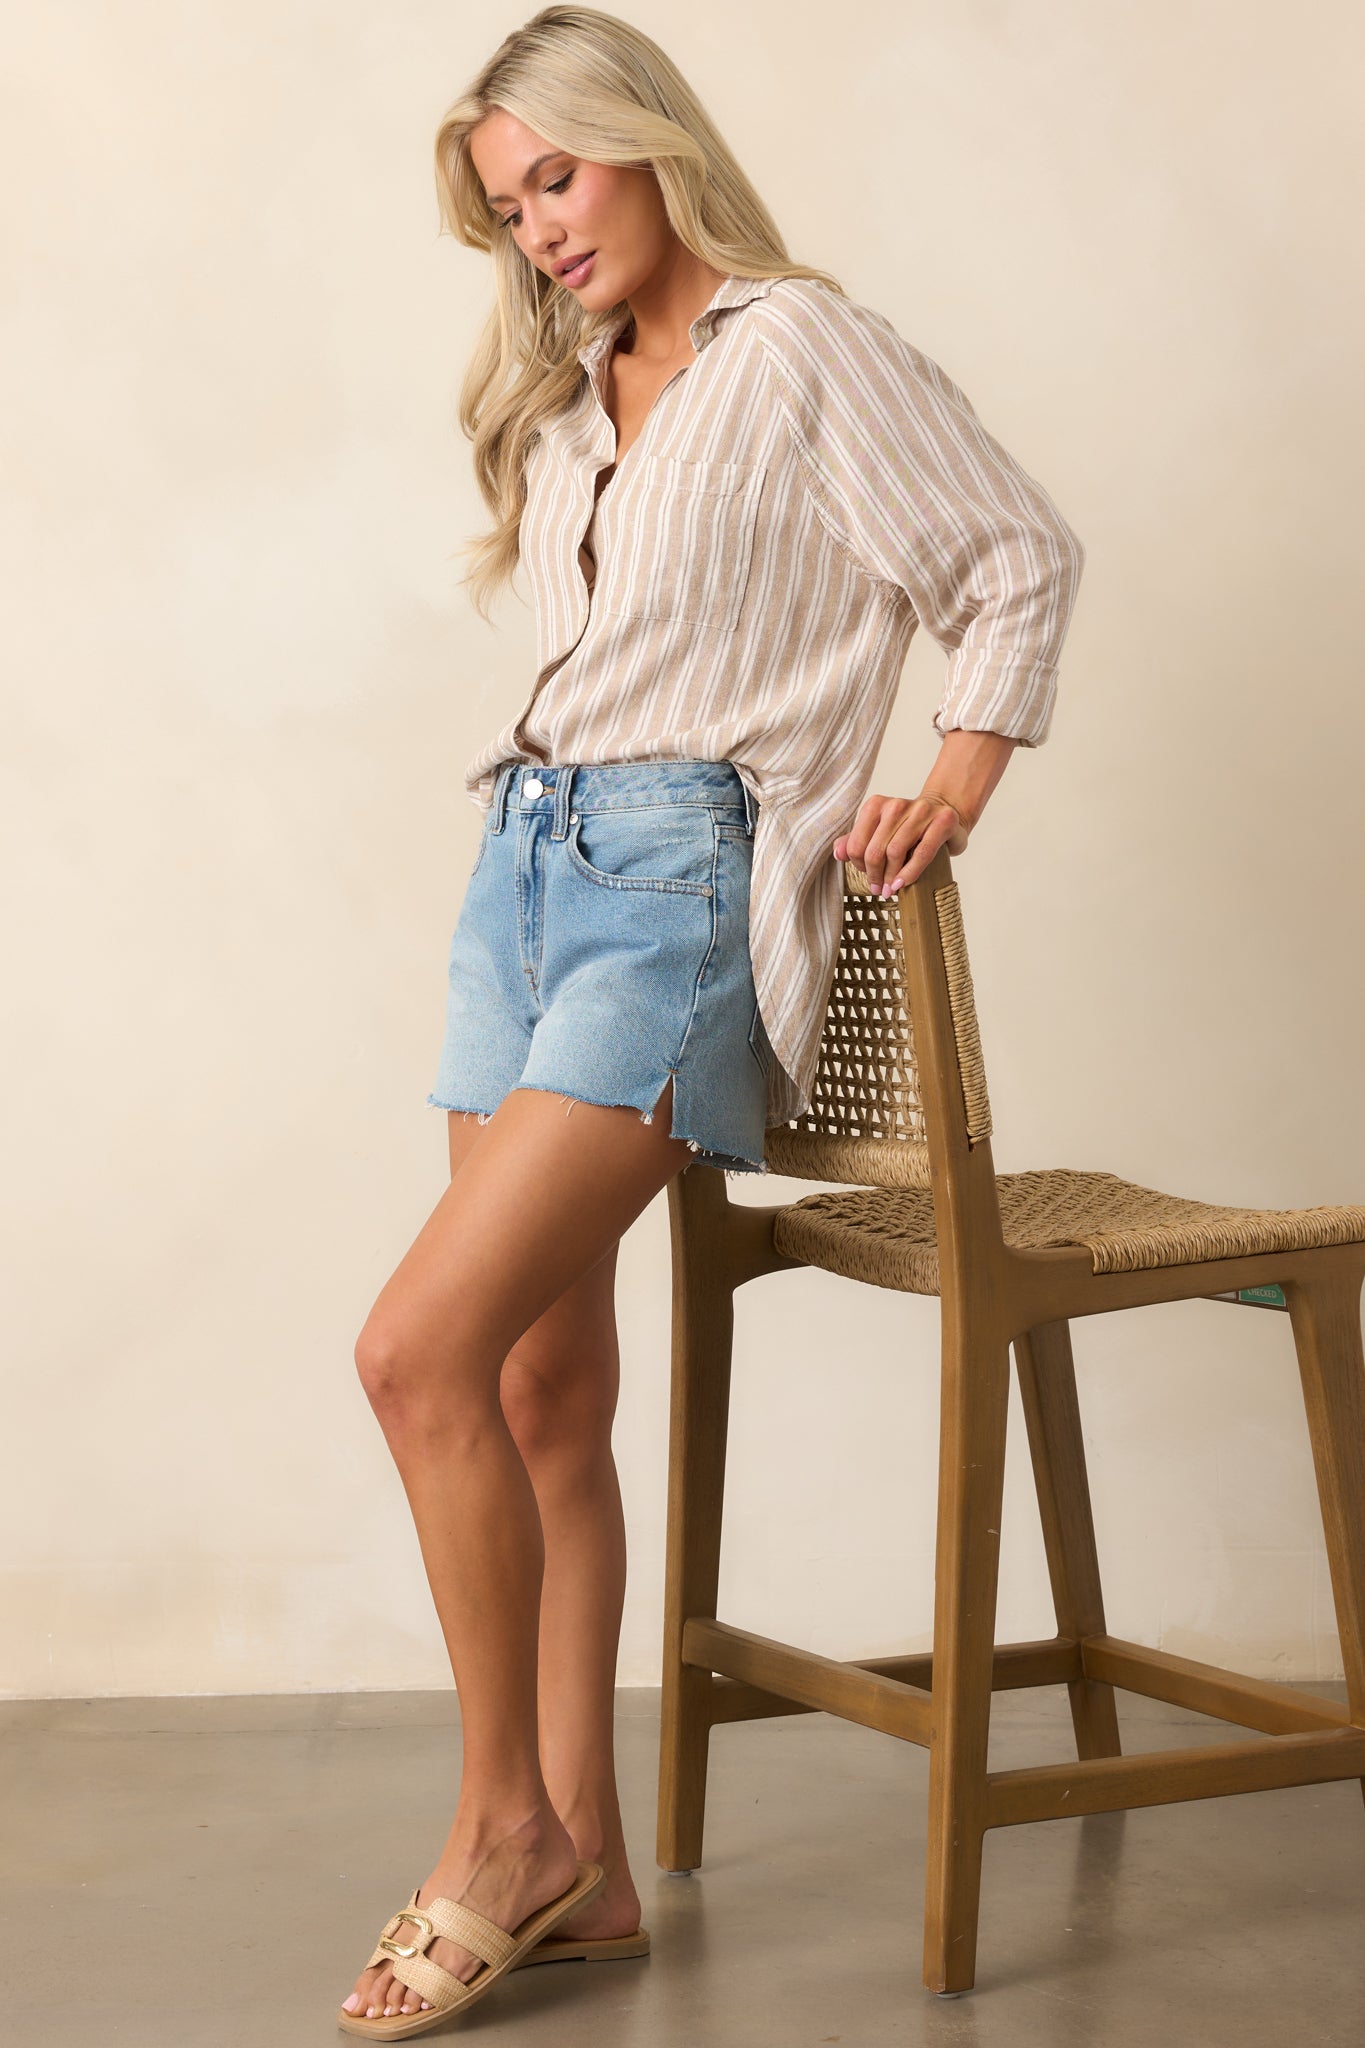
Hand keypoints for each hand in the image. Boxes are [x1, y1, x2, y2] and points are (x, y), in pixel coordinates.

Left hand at [832, 789, 970, 896]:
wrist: (945, 814)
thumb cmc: (909, 828)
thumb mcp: (879, 832)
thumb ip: (856, 840)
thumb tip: (838, 853)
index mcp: (876, 805)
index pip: (857, 843)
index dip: (858, 865)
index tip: (866, 876)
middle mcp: (897, 805)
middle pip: (875, 850)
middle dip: (874, 875)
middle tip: (877, 889)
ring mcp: (921, 811)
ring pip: (896, 852)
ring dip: (890, 877)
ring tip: (889, 889)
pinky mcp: (942, 821)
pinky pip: (922, 853)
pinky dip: (909, 873)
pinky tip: (901, 884)